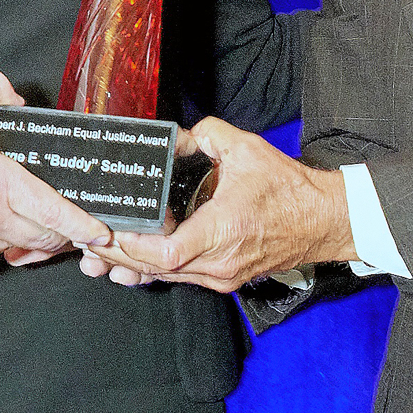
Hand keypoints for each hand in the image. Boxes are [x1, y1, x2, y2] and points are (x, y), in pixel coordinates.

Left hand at [84, 117, 353, 291]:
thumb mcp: (247, 149)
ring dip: (131, 266)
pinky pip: (181, 277)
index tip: (111, 231)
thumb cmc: (289, 190)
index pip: (169, 253)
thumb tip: (180, 136)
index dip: (134, 247)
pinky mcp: (224, 278)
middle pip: (157, 269)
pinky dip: (153, 269)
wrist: (323, 221)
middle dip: (118, 256)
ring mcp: (222, 275)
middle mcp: (220, 261)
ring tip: (99, 252)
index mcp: (224, 231)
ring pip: (166, 277)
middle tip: (89, 240)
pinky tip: (129, 262)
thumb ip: (208, 135)